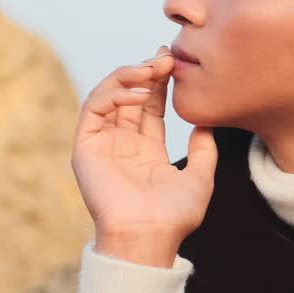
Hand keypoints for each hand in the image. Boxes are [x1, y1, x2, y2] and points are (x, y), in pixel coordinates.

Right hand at [71, 45, 218, 257]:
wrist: (149, 235)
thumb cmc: (175, 215)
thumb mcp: (200, 177)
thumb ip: (204, 149)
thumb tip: (208, 123)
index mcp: (146, 150)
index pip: (150, 105)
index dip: (161, 82)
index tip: (174, 62)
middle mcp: (122, 143)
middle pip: (130, 95)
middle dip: (146, 72)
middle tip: (166, 56)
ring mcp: (102, 144)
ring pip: (108, 95)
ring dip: (129, 76)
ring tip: (153, 70)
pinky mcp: (85, 147)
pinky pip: (93, 108)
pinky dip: (113, 93)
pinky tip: (138, 91)